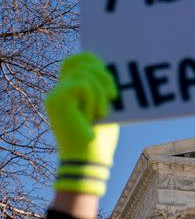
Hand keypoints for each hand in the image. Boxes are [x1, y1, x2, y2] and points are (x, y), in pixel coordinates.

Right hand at [45, 53, 118, 195]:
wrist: (88, 160)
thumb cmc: (99, 138)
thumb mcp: (105, 108)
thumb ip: (102, 88)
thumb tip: (111, 68)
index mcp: (70, 91)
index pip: (76, 60)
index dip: (93, 59)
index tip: (110, 74)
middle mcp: (59, 90)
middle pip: (82, 61)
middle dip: (105, 76)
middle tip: (114, 96)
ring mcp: (56, 94)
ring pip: (86, 73)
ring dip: (101, 94)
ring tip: (102, 113)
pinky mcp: (56, 99)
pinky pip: (83, 84)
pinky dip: (95, 99)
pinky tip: (94, 115)